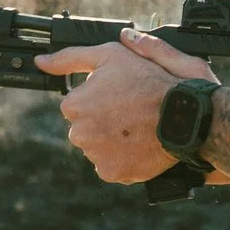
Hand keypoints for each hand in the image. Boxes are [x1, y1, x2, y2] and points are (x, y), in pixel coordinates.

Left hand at [47, 28, 229, 184]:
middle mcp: (79, 133)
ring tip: (139, 129)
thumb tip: (41, 61)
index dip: (101, 99)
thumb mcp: (112, 55)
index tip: (121, 96)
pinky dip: (124, 158)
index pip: (78, 104)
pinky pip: (112, 166)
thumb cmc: (153, 83)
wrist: (187, 117)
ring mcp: (95, 156)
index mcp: (74, 105)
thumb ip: (72, 57)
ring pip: (99, 147)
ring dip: (114, 140)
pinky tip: (140, 145)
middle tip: (132, 113)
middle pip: (86, 128)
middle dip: (104, 121)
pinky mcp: (113, 173)